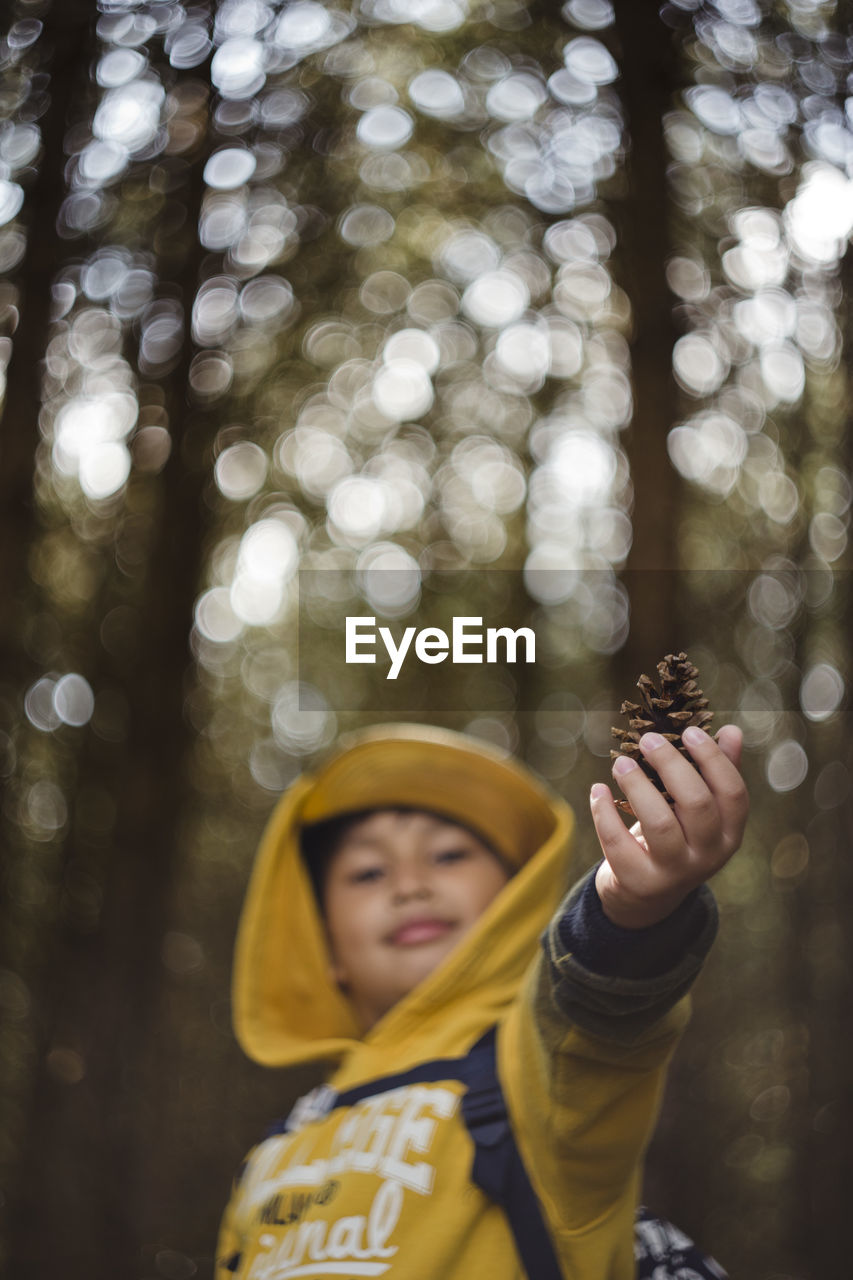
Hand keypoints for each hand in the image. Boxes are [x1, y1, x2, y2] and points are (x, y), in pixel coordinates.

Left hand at [591, 724, 748, 928]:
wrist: (645, 897)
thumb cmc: (676, 839)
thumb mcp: (699, 813)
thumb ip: (715, 774)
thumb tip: (732, 730)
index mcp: (729, 834)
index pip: (733, 793)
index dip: (714, 759)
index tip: (688, 731)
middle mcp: (708, 856)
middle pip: (697, 803)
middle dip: (671, 764)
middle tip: (647, 739)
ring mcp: (674, 873)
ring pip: (659, 823)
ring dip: (637, 785)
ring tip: (620, 762)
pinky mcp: (638, 881)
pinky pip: (618, 842)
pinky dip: (604, 811)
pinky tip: (598, 789)